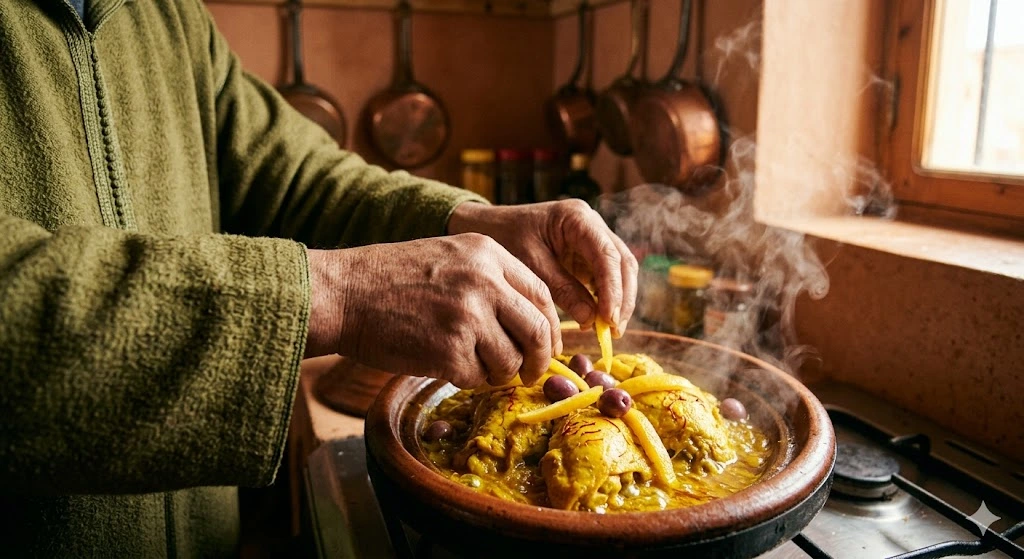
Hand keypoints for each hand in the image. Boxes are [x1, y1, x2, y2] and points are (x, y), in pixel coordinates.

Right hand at [304, 234, 560, 387]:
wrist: (344, 293)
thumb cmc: (391, 279)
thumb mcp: (449, 257)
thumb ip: (490, 281)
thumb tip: (531, 324)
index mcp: (487, 253)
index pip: (542, 295)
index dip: (550, 327)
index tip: (547, 346)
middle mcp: (484, 281)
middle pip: (538, 330)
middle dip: (538, 360)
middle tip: (529, 374)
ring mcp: (467, 316)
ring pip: (511, 360)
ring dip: (499, 373)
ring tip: (477, 368)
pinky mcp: (449, 350)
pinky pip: (478, 377)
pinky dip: (469, 380)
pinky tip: (449, 368)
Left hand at [447, 200, 637, 336]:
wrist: (489, 227)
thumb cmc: (505, 238)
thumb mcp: (530, 264)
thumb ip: (561, 289)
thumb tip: (591, 319)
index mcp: (577, 218)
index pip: (607, 255)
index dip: (613, 289)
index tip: (609, 319)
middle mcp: (592, 225)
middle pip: (623, 262)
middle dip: (622, 298)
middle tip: (614, 330)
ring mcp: (593, 239)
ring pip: (621, 270)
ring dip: (619, 301)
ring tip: (611, 331)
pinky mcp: (589, 256)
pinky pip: (607, 277)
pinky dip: (607, 299)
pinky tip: (601, 321)